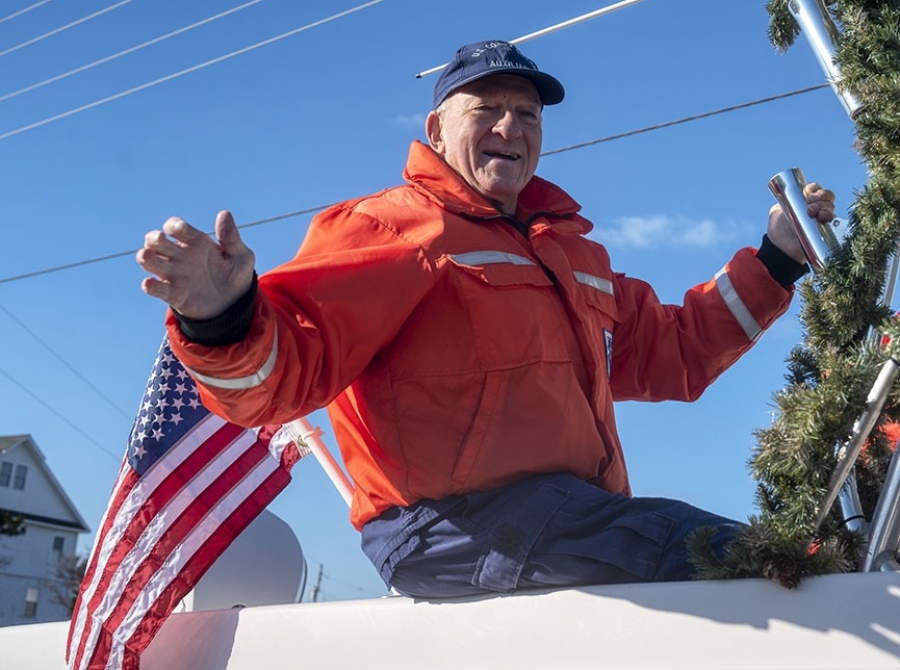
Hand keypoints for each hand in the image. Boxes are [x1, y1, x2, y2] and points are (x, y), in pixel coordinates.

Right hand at [137, 210, 255, 319]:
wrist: (235, 305)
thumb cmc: (236, 276)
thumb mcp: (241, 256)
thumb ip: (231, 238)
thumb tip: (224, 213)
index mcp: (195, 242)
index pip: (176, 227)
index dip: (174, 225)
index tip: (179, 229)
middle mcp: (180, 256)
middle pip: (156, 241)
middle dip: (154, 238)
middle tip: (160, 239)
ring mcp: (174, 275)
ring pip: (150, 261)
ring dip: (146, 257)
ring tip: (147, 255)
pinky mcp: (174, 294)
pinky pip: (158, 289)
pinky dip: (151, 286)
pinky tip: (149, 283)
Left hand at [767, 181, 836, 263]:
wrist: (780, 248)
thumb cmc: (778, 231)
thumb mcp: (777, 212)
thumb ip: (782, 201)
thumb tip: (786, 194)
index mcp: (805, 202)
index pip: (815, 189)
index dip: (813, 188)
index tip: (807, 192)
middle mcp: (816, 209)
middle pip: (826, 196)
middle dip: (820, 196)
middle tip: (809, 204)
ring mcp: (822, 219)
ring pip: (830, 206)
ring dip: (824, 206)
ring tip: (812, 212)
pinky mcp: (827, 230)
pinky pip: (833, 220)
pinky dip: (829, 216)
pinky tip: (821, 217)